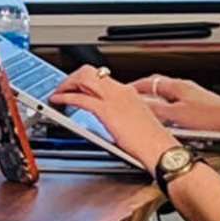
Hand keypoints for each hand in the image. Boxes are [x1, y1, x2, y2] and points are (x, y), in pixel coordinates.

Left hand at [55, 66, 179, 168]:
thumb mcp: (137, 121)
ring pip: (83, 78)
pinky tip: (58, 101)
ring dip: (66, 84)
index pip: (101, 77)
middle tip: (63, 87)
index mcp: (129, 92)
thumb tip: (110, 119)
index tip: (76, 85)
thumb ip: (122, 115)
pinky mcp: (107, 111)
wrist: (161, 149)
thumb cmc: (153, 141)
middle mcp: (121, 91)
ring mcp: (114, 99)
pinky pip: (80, 98)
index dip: (84, 80)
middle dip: (72, 77)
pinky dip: (65, 97)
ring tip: (58, 93)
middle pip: (90, 72)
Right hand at [131, 75, 219, 141]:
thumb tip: (138, 106)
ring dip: (155, 104)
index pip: (148, 82)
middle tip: (130, 100)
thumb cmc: (213, 118)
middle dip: (142, 94)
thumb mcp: (177, 115)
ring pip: (166, 98)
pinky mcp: (199, 109)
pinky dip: (166, 113)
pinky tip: (166, 123)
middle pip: (157, 88)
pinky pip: (176, 107)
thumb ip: (156, 110)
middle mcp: (184, 89)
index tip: (121, 91)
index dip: (133, 86)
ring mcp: (192, 98)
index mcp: (177, 86)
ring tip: (145, 113)